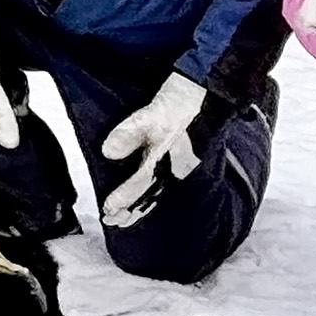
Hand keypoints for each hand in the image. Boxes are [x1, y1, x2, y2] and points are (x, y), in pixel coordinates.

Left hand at [97, 71, 206, 228]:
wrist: (208, 94)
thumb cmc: (180, 105)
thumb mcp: (150, 115)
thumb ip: (129, 134)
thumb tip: (107, 152)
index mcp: (163, 162)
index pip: (139, 187)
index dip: (122, 199)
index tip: (107, 210)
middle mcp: (172, 170)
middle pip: (148, 197)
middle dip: (130, 211)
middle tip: (111, 221)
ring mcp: (179, 166)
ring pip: (157, 193)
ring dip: (140, 206)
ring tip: (125, 217)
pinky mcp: (183, 160)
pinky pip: (165, 183)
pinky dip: (153, 194)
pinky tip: (149, 194)